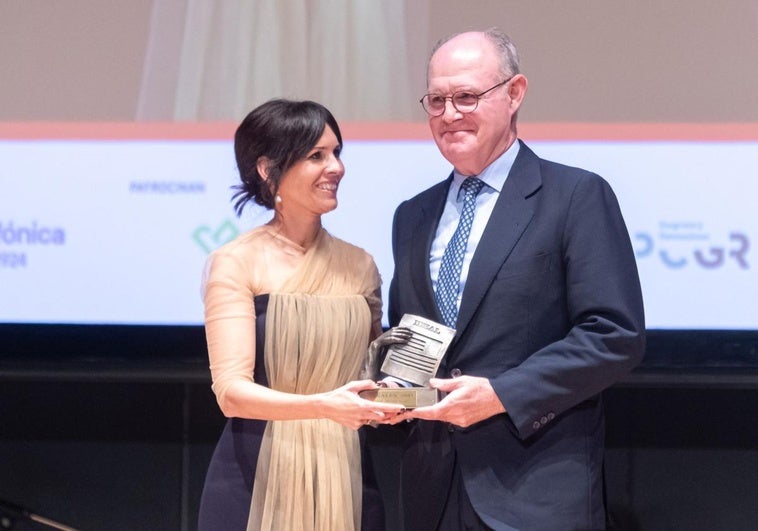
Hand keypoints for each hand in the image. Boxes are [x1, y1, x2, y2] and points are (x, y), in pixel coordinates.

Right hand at [318, 379, 405, 430]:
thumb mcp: (352, 386)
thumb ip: (365, 384)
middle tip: (393, 409)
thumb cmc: (337, 397)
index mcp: (362, 405)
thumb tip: (374, 384)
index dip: (392, 408)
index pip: (381, 407)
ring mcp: (358, 422)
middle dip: (387, 413)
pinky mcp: (354, 426)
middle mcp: (361, 416)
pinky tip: (358, 413)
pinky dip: (364, 418)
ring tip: (371, 408)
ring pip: (372, 420)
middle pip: (380, 416)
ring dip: (375, 415)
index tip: (400, 407)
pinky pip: (364, 423)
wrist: (325, 407)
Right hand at [360, 326, 412, 379]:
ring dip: (401, 334)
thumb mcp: (388, 358)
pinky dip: (397, 339)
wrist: (370, 375)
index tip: (408, 330)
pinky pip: (387, 340)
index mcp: (380, 343)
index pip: (390, 332)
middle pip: (390, 332)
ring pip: (389, 335)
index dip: (400, 329)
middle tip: (411, 333)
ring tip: (408, 336)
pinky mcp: (375, 346)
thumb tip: (405, 348)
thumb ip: (393, 352)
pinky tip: (404, 341)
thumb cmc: (380, 369)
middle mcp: (377, 342)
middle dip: (402, 331)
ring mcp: (375, 343)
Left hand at [390, 375, 505, 427]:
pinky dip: (446, 413)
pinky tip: (449, 405)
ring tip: (434, 403)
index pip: (430, 412)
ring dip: (436, 411)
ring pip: (442, 418)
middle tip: (415, 407)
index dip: (418, 413)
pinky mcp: (465, 423)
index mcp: (452, 404)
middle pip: (434, 416)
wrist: (498, 399)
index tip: (409, 412)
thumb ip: (445, 383)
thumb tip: (433, 383)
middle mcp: (455, 415)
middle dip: (425, 412)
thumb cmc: (482, 389)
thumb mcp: (461, 381)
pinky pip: (450, 419)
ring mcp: (460, 421)